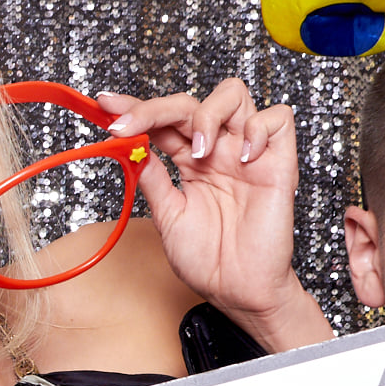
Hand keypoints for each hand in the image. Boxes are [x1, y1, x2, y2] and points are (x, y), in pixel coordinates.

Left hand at [100, 80, 332, 352]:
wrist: (237, 290)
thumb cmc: (207, 259)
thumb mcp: (168, 215)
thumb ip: (153, 178)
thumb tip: (129, 146)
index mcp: (190, 162)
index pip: (163, 122)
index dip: (136, 109)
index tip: (105, 105)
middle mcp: (217, 151)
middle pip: (190, 102)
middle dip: (156, 107)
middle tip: (130, 125)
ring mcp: (246, 153)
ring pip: (234, 94)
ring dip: (208, 113)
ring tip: (198, 151)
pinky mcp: (279, 163)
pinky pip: (279, 118)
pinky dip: (258, 128)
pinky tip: (244, 157)